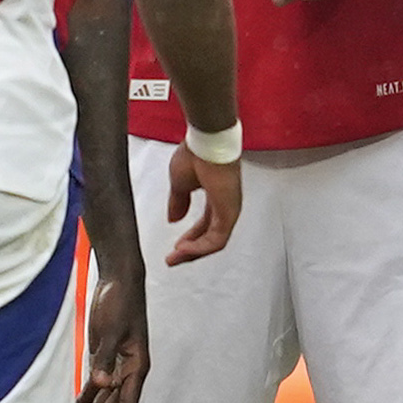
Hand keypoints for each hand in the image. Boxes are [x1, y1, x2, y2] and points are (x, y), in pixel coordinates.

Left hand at [76, 272, 151, 402]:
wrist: (118, 279)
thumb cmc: (121, 302)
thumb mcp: (112, 330)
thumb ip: (105, 358)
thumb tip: (100, 385)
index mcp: (137, 366)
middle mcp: (128, 371)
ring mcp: (115, 367)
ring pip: (102, 402)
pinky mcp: (102, 359)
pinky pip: (93, 388)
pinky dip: (83, 402)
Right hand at [165, 148, 239, 263]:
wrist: (205, 142)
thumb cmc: (196, 153)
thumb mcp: (180, 183)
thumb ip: (178, 202)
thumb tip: (173, 219)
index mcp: (215, 197)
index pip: (204, 226)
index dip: (189, 239)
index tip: (174, 249)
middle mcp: (224, 205)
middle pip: (209, 237)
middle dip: (190, 250)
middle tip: (173, 260)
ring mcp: (229, 209)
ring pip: (214, 242)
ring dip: (193, 252)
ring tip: (176, 257)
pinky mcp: (229, 213)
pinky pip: (216, 239)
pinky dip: (200, 247)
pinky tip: (184, 249)